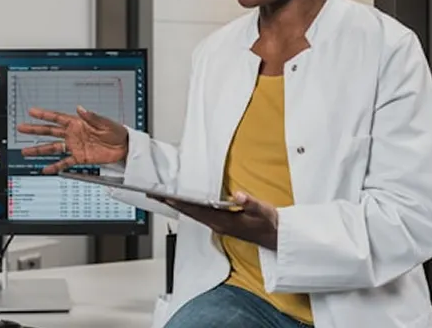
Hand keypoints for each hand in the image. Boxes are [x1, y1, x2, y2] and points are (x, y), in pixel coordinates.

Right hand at [17, 105, 128, 173]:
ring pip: (53, 148)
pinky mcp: (80, 158)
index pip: (57, 118)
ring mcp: (75, 146)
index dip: (44, 114)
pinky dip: (55, 166)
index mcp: (78, 123)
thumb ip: (92, 117)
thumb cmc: (117, 132)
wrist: (124, 147)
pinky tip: (45, 169)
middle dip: (35, 130)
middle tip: (22, 128)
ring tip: (26, 152)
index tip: (31, 112)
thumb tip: (80, 109)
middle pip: (50, 132)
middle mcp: (73, 134)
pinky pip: (64, 162)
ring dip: (39, 150)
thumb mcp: (105, 123)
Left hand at [151, 191, 279, 249]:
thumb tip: (238, 196)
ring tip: (163, 197)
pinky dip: (188, 207)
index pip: (196, 210)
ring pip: (193, 214)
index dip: (180, 203)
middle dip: (171, 203)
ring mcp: (218, 225)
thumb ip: (251, 203)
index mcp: (223, 222)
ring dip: (178, 205)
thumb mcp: (263, 211)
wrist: (277, 236)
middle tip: (154, 195)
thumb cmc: (269, 224)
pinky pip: (199, 214)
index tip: (165, 197)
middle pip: (189, 212)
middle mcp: (217, 224)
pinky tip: (183, 202)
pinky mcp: (221, 223)